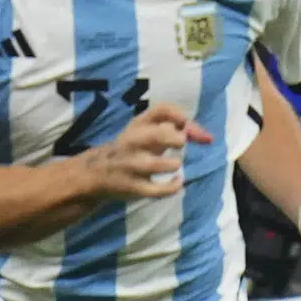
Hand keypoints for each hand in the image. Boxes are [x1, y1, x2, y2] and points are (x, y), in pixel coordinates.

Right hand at [81, 104, 204, 199]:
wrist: (94, 173)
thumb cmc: (131, 148)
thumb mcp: (144, 132)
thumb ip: (174, 128)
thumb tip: (206, 136)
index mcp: (138, 125)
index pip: (160, 110)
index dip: (179, 115)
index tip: (187, 124)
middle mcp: (133, 142)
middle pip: (157, 135)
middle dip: (175, 139)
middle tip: (181, 143)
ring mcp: (131, 165)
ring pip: (154, 165)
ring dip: (172, 164)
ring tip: (176, 165)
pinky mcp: (133, 187)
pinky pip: (156, 190)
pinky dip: (172, 187)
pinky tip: (177, 182)